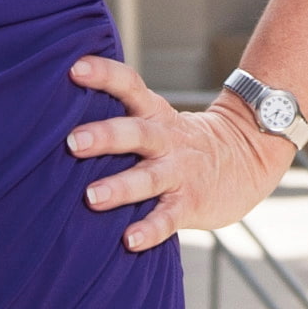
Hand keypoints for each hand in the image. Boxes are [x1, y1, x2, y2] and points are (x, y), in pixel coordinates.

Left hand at [67, 54, 294, 250]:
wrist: (249, 157)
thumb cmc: (184, 142)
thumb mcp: (159, 119)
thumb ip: (121, 118)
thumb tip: (59, 115)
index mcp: (156, 114)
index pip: (130, 86)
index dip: (104, 75)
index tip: (75, 68)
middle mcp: (166, 140)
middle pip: (136, 132)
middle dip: (105, 136)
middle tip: (73, 142)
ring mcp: (180, 172)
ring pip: (149, 177)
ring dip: (121, 187)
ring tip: (92, 197)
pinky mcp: (191, 203)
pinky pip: (169, 217)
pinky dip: (150, 229)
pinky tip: (130, 240)